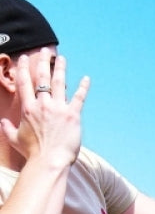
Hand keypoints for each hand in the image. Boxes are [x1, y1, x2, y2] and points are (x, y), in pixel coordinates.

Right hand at [1, 50, 89, 166]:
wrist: (49, 160)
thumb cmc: (33, 152)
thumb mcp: (15, 139)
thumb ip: (7, 128)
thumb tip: (2, 122)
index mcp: (28, 108)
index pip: (24, 83)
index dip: (24, 69)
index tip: (24, 59)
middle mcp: (43, 104)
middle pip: (42, 78)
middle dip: (43, 63)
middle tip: (45, 52)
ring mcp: (59, 108)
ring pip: (60, 83)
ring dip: (61, 69)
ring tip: (62, 59)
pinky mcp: (73, 115)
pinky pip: (79, 98)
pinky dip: (83, 88)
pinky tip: (86, 79)